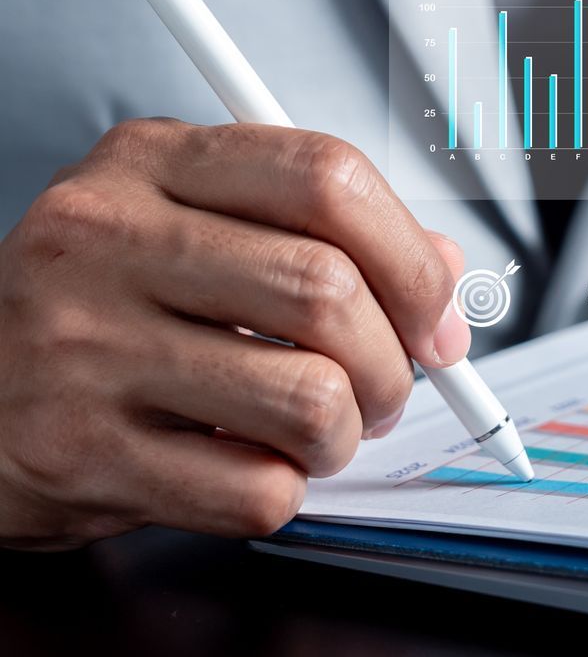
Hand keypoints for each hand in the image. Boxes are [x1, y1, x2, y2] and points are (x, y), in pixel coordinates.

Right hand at [0, 120, 469, 549]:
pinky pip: (255, 488)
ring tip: (320, 432)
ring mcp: (83, 348)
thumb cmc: (96, 306)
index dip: (411, 255)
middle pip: (328, 290)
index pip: (327, 177)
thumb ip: (318, 229)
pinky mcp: (78, 452)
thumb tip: (440, 270)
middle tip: (388, 386)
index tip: (435, 310)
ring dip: (345, 434)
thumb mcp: (189, 223)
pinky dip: (285, 492)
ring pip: (308, 398)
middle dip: (394, 360)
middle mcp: (106, 240)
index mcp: (149, 164)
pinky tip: (252, 467)